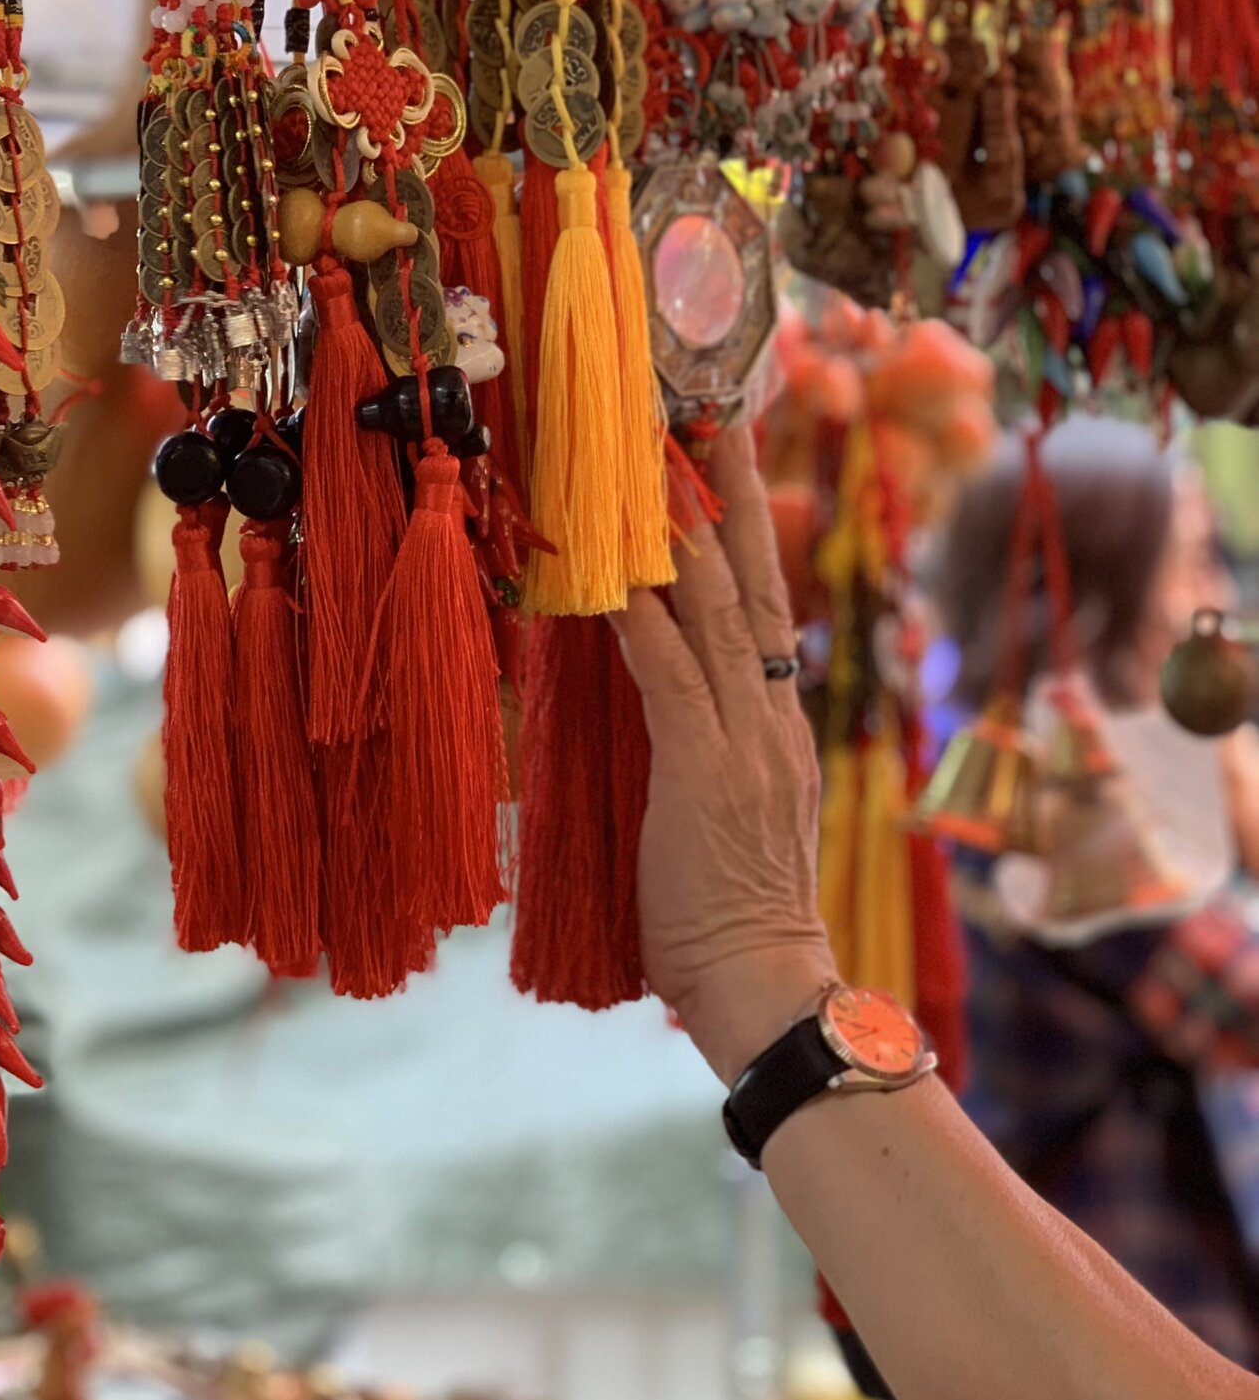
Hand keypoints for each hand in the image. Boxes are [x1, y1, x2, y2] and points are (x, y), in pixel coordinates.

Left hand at [614, 428, 836, 1085]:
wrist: (766, 986)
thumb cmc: (729, 916)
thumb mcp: (723, 810)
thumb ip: (703, 745)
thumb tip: (658, 690)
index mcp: (780, 724)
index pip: (768, 603)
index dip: (749, 528)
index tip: (727, 459)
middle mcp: (774, 716)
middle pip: (756, 580)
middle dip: (729, 492)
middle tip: (707, 413)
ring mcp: (746, 740)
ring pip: (719, 610)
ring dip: (684, 531)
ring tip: (658, 458)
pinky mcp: (704, 769)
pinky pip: (669, 673)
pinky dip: (643, 617)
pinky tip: (618, 570)